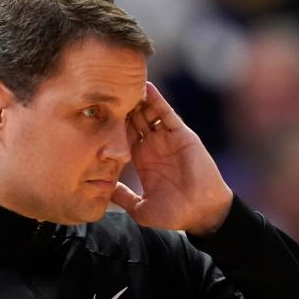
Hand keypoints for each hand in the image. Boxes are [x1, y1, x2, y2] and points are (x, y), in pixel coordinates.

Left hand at [111, 82, 232, 234]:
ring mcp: (168, 139)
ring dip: (136, 100)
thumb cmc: (175, 214)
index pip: (123, 136)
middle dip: (122, 107)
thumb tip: (103, 189)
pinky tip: (145, 87)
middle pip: (134, 119)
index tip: (95, 112)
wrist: (202, 212)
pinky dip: (157, 100)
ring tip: (121, 85)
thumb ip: (123, 197)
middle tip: (105, 92)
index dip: (111, 124)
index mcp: (143, 160)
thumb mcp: (140, 208)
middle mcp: (154, 146)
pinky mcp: (181, 135)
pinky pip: (167, 113)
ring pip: (149, 113)